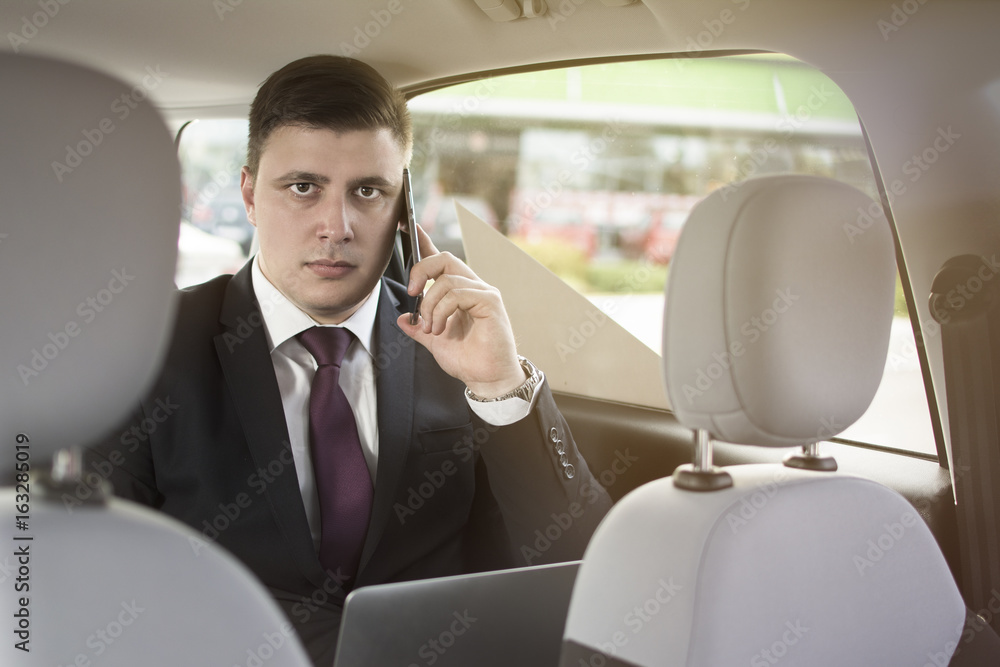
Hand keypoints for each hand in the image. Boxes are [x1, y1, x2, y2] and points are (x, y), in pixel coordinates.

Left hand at [396, 224, 525, 397]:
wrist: (487, 379)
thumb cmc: (469, 360)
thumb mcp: (435, 342)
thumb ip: (419, 328)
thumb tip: (403, 319)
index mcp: (459, 293)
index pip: (440, 260)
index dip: (424, 241)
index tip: (408, 226)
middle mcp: (472, 287)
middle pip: (443, 258)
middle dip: (421, 270)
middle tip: (412, 293)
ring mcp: (483, 293)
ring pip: (447, 279)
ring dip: (430, 305)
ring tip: (432, 328)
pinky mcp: (490, 302)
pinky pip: (458, 293)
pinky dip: (442, 310)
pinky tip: (441, 327)